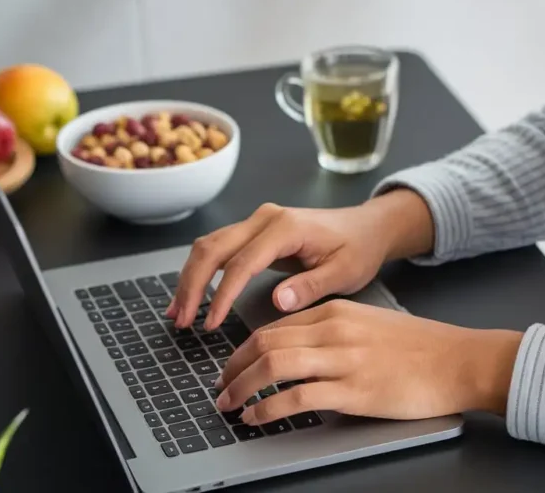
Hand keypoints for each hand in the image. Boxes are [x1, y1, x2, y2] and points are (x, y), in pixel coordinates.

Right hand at [170, 189, 434, 329]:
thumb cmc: (358, 249)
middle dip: (192, 285)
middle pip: (213, 248)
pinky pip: (218, 249)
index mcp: (286, 228)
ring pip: (209, 246)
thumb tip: (278, 301)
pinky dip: (201, 272)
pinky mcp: (253, 232)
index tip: (211, 324)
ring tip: (178, 314)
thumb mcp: (345, 272)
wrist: (367, 228)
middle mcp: (264, 219)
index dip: (222, 295)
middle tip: (182, 322)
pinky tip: (191, 298)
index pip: (242, 263)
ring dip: (190, 279)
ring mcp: (256, 222)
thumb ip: (311, 286)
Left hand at [213, 299, 523, 424]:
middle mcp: (334, 329)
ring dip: (242, 388)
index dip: (243, 350)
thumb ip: (332, 333)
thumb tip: (296, 353)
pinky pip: (297, 397)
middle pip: (264, 342)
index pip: (273, 327)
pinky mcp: (355, 390)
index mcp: (335, 311)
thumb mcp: (368, 324)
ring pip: (273, 365)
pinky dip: (268, 408)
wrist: (459, 360)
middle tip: (220, 389)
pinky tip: (257, 417)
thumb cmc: (420, 347)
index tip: (231, 368)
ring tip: (229, 405)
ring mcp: (344, 359)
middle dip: (233, 369)